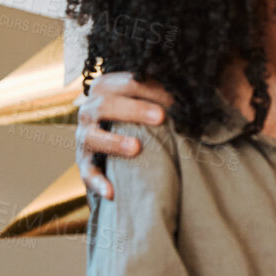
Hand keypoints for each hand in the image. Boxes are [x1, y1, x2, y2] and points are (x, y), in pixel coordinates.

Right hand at [76, 72, 173, 198]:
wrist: (110, 141)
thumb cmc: (136, 116)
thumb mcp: (145, 101)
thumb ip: (161, 97)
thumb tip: (190, 97)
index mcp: (105, 88)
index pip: (126, 83)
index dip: (151, 89)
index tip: (175, 99)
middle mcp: (89, 110)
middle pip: (105, 104)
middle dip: (133, 109)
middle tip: (160, 116)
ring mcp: (84, 137)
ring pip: (92, 137)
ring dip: (114, 142)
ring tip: (136, 148)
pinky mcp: (84, 162)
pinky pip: (88, 173)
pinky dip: (98, 182)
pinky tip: (112, 192)